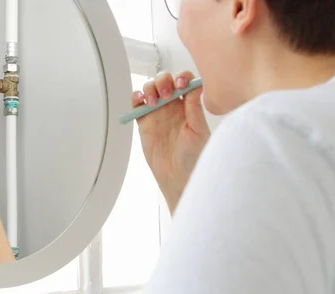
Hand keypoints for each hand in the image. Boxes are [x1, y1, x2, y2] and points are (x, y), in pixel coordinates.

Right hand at [133, 71, 209, 212]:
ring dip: (150, 88)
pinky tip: (140, 99)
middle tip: (166, 93)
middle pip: (166, 80)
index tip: (181, 84)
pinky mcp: (144, 122)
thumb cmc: (193, 156)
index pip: (185, 81)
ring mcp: (158, 112)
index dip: (182, 77)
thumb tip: (195, 85)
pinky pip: (137, 104)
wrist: (177, 176)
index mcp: (189, 105)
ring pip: (151, 88)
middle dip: (164, 81)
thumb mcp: (199, 131)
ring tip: (154, 102)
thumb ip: (195, 108)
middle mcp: (173, 106)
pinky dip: (136, 96)